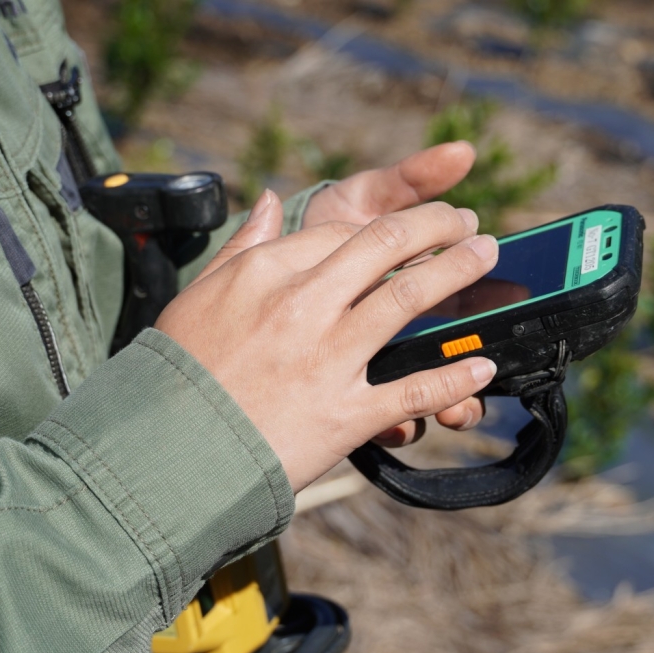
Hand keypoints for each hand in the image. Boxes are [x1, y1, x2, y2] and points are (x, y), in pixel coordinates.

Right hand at [156, 192, 498, 491]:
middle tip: (466, 223)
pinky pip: (414, 390)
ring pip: (409, 299)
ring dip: (458, 272)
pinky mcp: (346, 413)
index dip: (388, 224)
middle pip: (387, 246)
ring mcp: (328, 357)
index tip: (411, 225)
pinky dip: (455, 377)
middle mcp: (303, 304)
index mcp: (267, 271)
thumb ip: (241, 245)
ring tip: (485, 256)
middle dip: (437, 226)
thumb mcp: (199, 295)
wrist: (168, 452)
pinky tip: (482, 365)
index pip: (344, 231)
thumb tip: (267, 199)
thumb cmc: (178, 372)